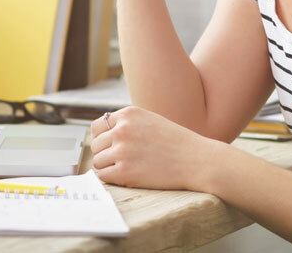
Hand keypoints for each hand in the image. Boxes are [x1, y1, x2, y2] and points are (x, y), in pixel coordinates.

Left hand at [89, 106, 214, 190]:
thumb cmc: (176, 142)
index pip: (97, 126)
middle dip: (105, 153)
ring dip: (107, 166)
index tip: (110, 146)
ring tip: (125, 168)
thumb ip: (128, 123)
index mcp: (128, 114)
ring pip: (98, 161)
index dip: (102, 138)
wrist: (196, 160)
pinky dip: (110, 178)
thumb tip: (104, 134)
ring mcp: (122, 151)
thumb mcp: (150, 120)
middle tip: (120, 160)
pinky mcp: (124, 172)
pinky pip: (102, 175)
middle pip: (96, 144)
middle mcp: (122, 130)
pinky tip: (124, 177)